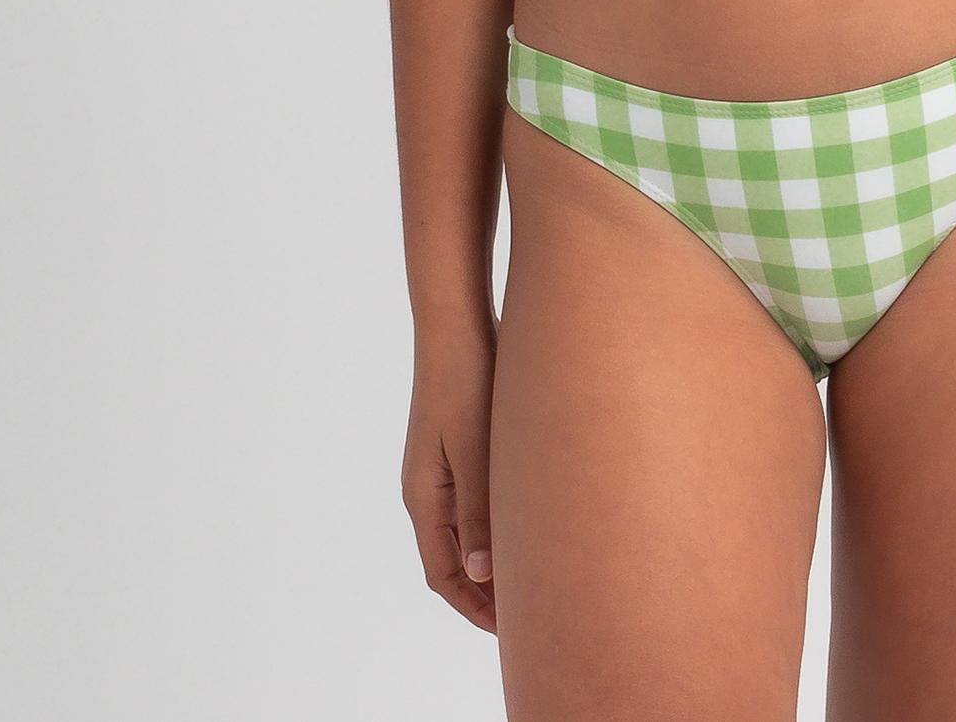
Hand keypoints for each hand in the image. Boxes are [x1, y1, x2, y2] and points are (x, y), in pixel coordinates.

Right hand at [401, 320, 498, 632]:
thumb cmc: (465, 379)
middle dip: (483, 593)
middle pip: (451, 559)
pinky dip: (494, 526)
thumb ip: (478, 510)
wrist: (457, 323)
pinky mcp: (458, 446)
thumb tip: (481, 572)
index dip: (474, 607)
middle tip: (526, 617)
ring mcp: (440, 467)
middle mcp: (427, 488)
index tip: (509, 633)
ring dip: (491, 560)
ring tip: (531, 580)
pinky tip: (526, 525)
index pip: (443, 573)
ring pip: (463, 531)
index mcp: (424, 495)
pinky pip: (473, 503)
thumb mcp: (475, 449)